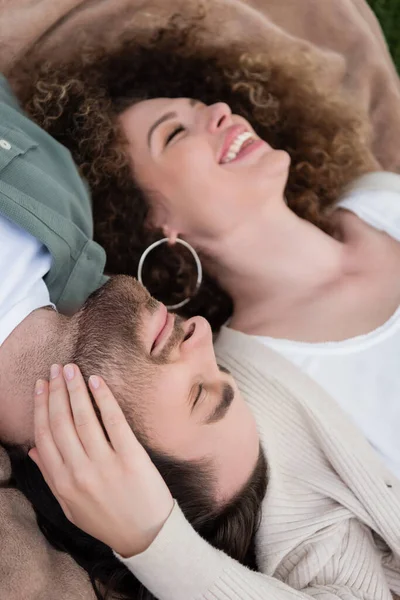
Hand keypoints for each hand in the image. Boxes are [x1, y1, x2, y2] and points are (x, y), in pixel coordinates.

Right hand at [29, 364, 173, 557]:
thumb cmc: (107, 519)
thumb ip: (51, 476)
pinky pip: (113, 421)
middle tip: (55, 369)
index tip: (40, 385)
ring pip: (83, 417)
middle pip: (61, 422)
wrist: (146, 537)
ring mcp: (105, 464)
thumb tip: (33, 449)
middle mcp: (80, 471)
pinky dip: (103, 398)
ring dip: (75, 389)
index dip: (40, 406)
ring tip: (71, 369)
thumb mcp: (70, 505)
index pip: (45, 435)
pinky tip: (96, 381)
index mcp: (62, 482)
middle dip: (55, 391)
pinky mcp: (130, 457)